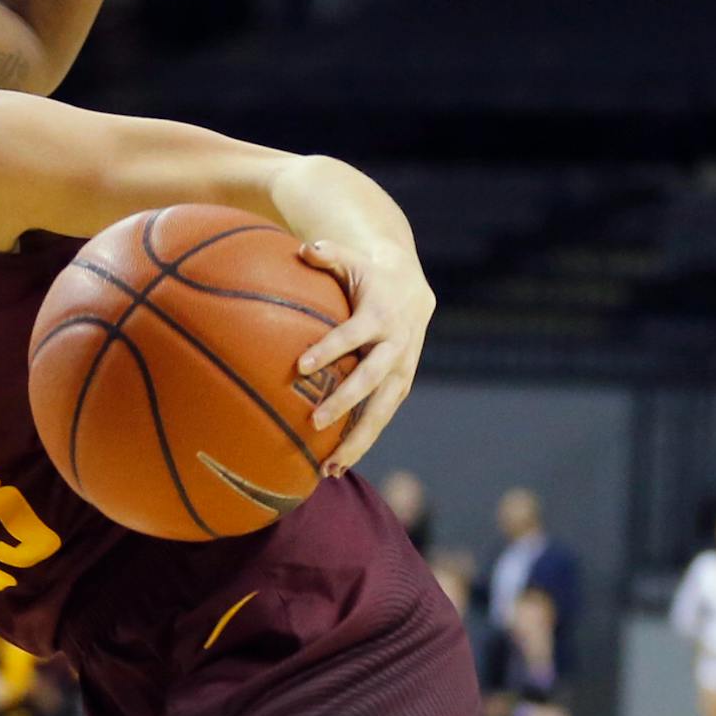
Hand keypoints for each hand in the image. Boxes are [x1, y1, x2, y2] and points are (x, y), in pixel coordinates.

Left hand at [296, 239, 436, 473]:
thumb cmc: (368, 276)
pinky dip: (361, 442)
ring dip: (357, 440)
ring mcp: (401, 371)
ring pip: (382, 411)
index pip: (353, 334)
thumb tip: (305, 247)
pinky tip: (335, 466)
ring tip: (330, 467)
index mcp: (380, 316)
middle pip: (371, 379)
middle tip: (314, 423)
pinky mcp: (400, 388)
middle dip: (345, 402)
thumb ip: (328, 253)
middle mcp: (395, 347)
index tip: (301, 366)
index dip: (329, 348)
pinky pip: (381, 419)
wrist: (413, 291)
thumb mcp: (352, 259)